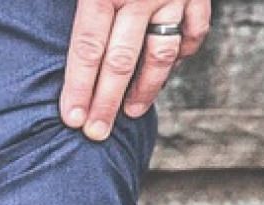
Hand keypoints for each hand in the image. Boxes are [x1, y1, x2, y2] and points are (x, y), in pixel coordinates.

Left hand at [60, 0, 210, 140]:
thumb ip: (79, 7)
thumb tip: (68, 48)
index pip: (88, 49)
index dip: (79, 88)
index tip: (73, 119)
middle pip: (121, 61)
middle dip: (107, 102)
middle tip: (96, 132)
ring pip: (160, 54)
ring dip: (146, 88)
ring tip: (132, 111)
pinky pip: (194, 31)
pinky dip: (181, 55)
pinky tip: (165, 72)